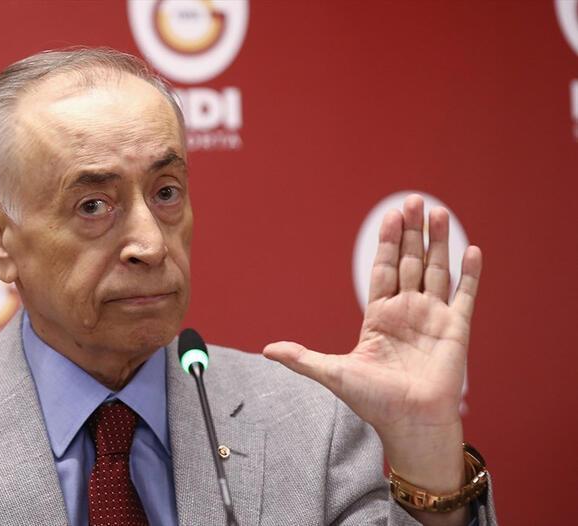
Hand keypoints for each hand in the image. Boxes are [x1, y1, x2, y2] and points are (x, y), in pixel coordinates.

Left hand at [264, 194, 481, 505]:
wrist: (408, 423)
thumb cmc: (373, 402)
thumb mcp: (333, 373)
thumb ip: (302, 357)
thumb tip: (266, 349)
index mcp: (379, 316)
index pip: (382, 269)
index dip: (386, 243)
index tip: (389, 216)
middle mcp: (407, 311)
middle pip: (409, 262)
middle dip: (411, 232)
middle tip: (413, 200)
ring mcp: (432, 318)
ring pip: (436, 271)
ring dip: (439, 242)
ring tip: (439, 212)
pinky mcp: (456, 330)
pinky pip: (465, 296)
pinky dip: (470, 274)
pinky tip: (472, 250)